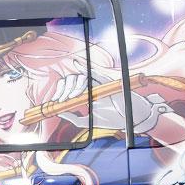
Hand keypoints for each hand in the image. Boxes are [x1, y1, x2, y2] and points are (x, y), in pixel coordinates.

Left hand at [57, 62, 171, 132]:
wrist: (129, 120)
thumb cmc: (112, 119)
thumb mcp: (88, 121)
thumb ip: (73, 118)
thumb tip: (59, 113)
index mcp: (85, 95)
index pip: (69, 89)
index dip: (60, 93)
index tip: (55, 102)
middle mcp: (90, 88)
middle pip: (73, 82)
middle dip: (65, 90)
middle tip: (62, 100)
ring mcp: (98, 84)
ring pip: (81, 79)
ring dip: (73, 87)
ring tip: (71, 97)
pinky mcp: (107, 83)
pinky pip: (96, 74)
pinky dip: (86, 68)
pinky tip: (77, 63)